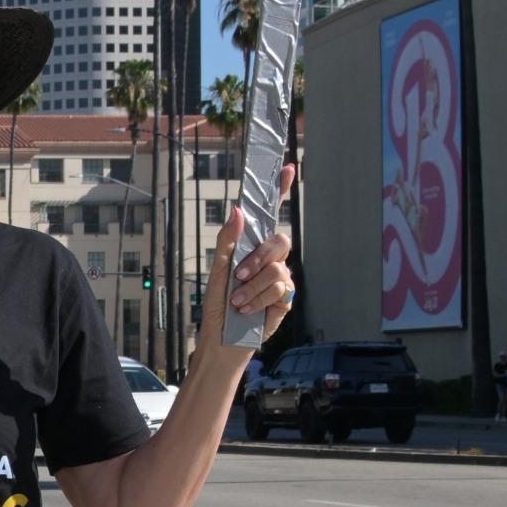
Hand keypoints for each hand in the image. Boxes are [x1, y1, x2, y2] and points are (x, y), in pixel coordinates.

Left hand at [201, 161, 296, 347]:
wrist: (222, 338)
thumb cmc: (217, 304)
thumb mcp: (217, 270)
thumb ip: (227, 240)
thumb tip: (236, 209)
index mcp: (251, 247)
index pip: (269, 215)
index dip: (280, 191)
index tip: (289, 168)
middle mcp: (269, 260)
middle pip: (280, 240)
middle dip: (258, 258)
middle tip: (238, 275)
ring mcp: (280, 279)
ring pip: (278, 269)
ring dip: (253, 286)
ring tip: (237, 300)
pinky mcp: (286, 299)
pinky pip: (281, 290)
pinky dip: (260, 299)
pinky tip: (247, 309)